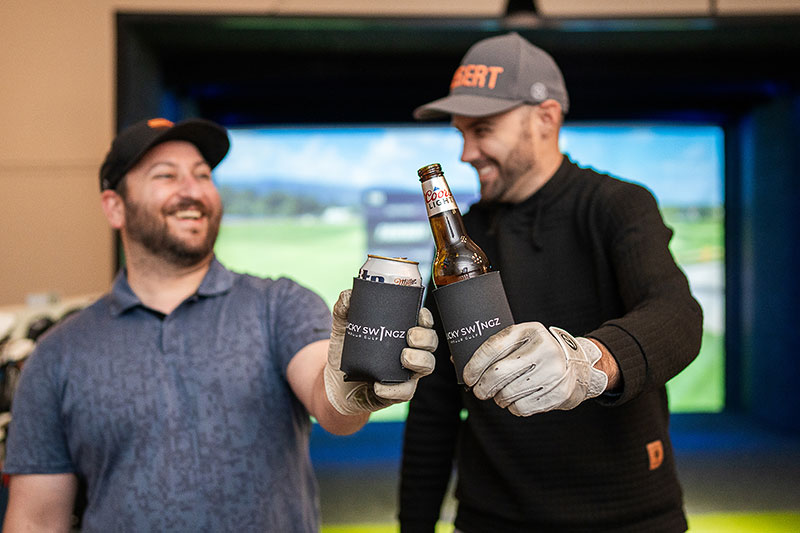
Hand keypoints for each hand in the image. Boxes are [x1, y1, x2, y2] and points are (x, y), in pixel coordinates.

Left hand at [324, 289, 437, 415]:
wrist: (335, 381)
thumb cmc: (347, 350)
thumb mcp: (344, 327)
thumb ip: (344, 309)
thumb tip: (348, 295)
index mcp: (402, 332)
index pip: (424, 323)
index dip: (427, 319)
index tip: (421, 315)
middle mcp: (411, 351)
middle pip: (431, 344)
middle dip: (426, 338)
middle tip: (410, 336)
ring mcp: (406, 372)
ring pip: (427, 366)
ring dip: (419, 361)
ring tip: (404, 357)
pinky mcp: (397, 392)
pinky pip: (405, 391)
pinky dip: (394, 389)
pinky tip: (380, 385)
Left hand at [463, 322, 607, 415]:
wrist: (577, 365)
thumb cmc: (538, 352)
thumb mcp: (521, 340)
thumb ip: (496, 347)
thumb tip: (457, 361)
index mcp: (529, 331)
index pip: (493, 346)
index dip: (474, 365)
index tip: (467, 376)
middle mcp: (543, 349)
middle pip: (497, 373)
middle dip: (482, 387)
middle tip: (479, 391)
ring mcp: (553, 372)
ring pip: (508, 394)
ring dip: (498, 398)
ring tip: (500, 395)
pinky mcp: (558, 393)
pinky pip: (522, 408)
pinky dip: (513, 408)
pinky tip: (515, 401)